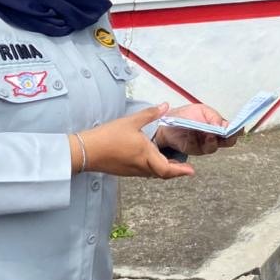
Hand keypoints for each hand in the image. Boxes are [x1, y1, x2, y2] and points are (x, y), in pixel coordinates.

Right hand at [77, 104, 193, 179]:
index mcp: (145, 154)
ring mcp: (133, 170)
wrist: (87, 151)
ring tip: (172, 163)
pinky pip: (144, 172)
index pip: (167, 169)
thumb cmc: (108, 136)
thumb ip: (150, 114)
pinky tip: (152, 159)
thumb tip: (165, 106)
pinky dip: (153, 168)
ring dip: (164, 170)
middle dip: (175, 171)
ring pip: (153, 173)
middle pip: (162, 173)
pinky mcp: (125, 171)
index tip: (192, 171)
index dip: (180, 171)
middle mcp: (141, 166)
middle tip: (185, 168)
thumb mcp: (131, 121)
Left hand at [154, 103, 238, 155]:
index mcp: (220, 125)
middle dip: (228, 138)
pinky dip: (194, 140)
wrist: (169, 121)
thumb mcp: (202, 110)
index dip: (237, 130)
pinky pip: (196, 148)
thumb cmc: (187, 115)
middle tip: (224, 133)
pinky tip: (191, 133)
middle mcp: (215, 137)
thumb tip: (221, 125)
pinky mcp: (193, 149)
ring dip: (211, 140)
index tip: (235, 128)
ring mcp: (205, 144)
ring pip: (213, 147)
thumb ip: (214, 117)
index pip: (234, 130)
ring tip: (208, 134)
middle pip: (228, 142)